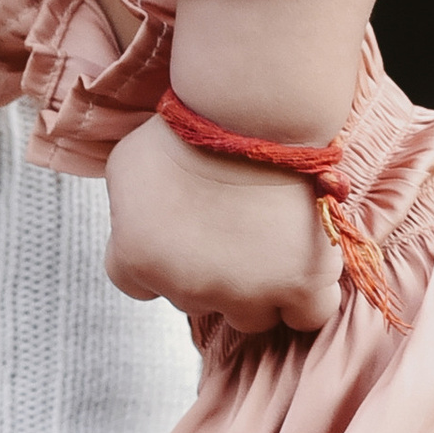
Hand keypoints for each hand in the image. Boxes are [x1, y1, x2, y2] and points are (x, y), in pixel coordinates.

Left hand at [101, 112, 340, 335]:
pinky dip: (307, 300)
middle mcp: (186, 288)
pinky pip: (308, 317)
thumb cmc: (184, 130)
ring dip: (256, 289)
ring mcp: (245, 292)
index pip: (135, 283)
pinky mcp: (299, 285)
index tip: (178, 235)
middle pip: (196, 300)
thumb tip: (140, 222)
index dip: (158, 259)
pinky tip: (304, 269)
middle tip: (227, 228)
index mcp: (136, 260)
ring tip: (268, 244)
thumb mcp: (126, 165)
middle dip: (209, 271)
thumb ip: (125, 210)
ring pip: (250, 316)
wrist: (248, 115)